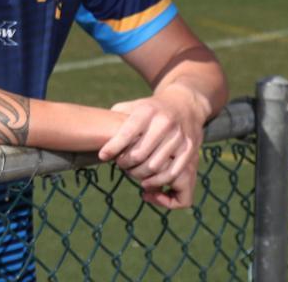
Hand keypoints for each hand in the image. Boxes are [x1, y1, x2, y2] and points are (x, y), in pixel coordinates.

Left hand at [97, 86, 209, 208]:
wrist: (185, 105)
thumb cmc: (151, 109)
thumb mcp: (134, 105)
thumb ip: (116, 116)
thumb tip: (97, 130)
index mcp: (147, 111)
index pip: (127, 132)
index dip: (112, 147)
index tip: (102, 156)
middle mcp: (164, 123)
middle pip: (139, 154)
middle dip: (125, 163)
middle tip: (120, 165)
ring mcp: (179, 136)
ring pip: (155, 166)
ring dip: (139, 174)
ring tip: (131, 172)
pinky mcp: (190, 149)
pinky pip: (172, 173)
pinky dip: (158, 181)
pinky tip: (147, 181)